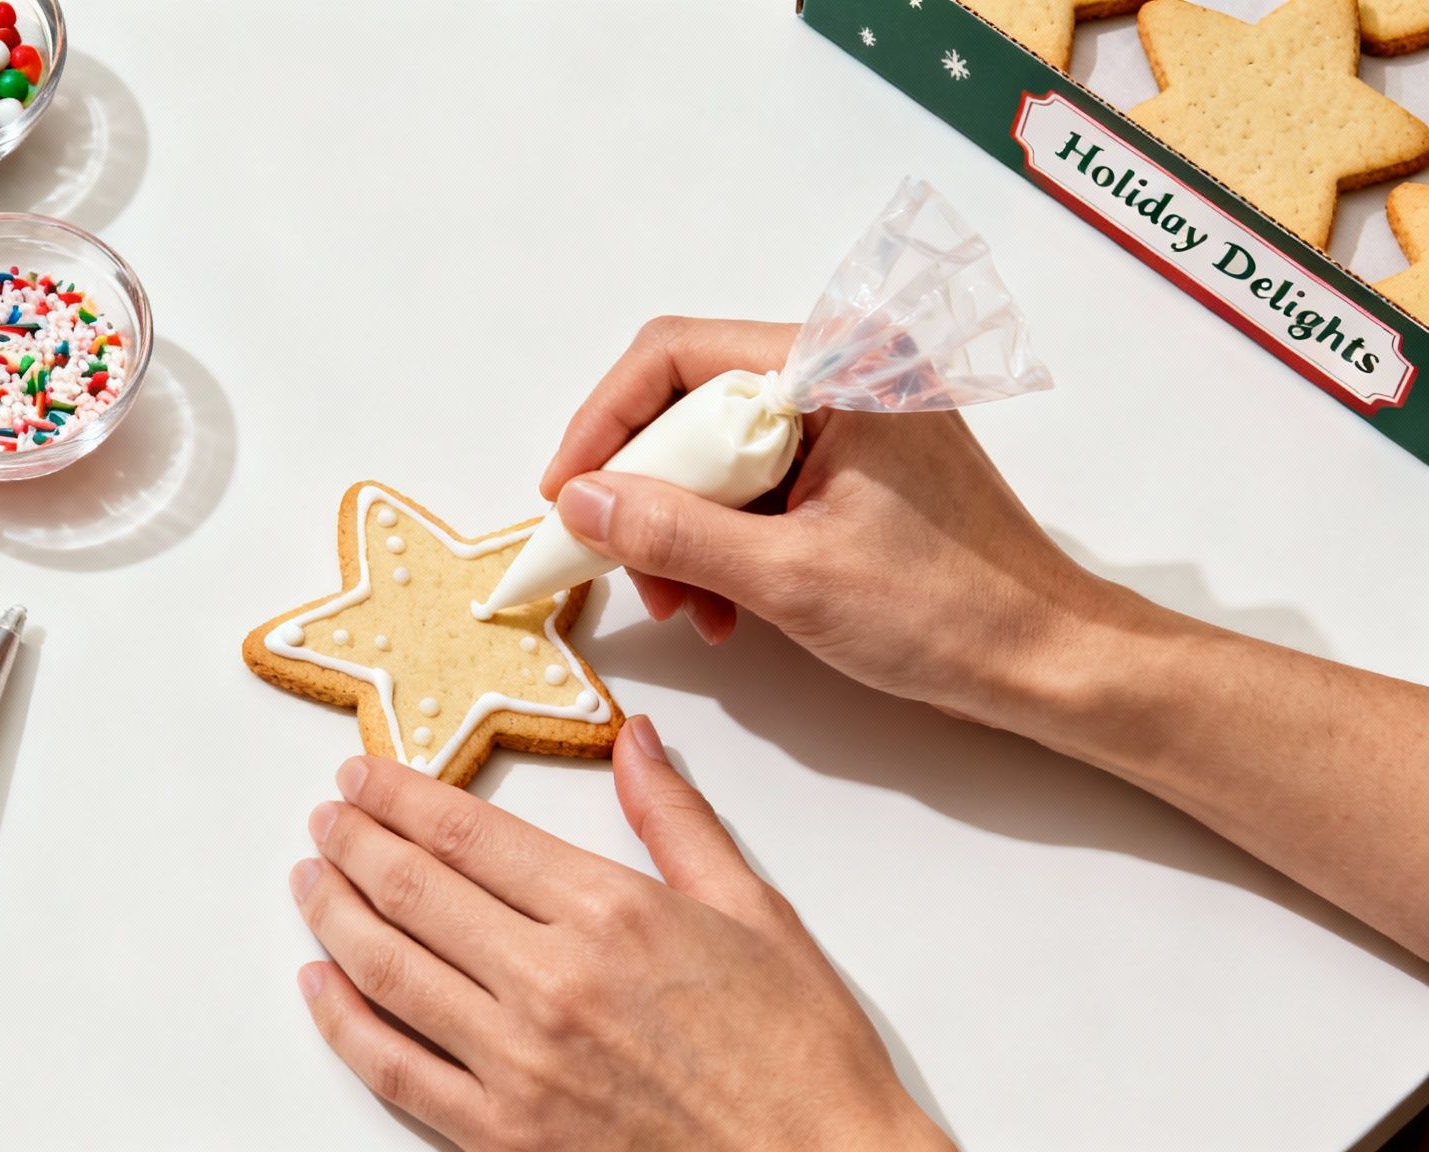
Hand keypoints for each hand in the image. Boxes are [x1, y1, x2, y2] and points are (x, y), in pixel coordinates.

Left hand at [290, 718, 950, 1151]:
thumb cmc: (800, 1054)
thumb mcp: (753, 912)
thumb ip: (676, 820)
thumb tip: (633, 742)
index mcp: (609, 912)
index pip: (468, 833)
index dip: (399, 797)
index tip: (363, 777)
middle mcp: (550, 982)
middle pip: (413, 892)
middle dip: (353, 844)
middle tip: (324, 818)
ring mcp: (518, 1065)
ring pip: (387, 971)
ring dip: (334, 916)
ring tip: (310, 881)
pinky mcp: (504, 1137)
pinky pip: (394, 1069)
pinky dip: (342, 1022)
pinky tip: (321, 985)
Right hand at [538, 316, 1111, 726]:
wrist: (1047, 662)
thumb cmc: (945, 613)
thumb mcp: (787, 576)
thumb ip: (673, 530)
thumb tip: (580, 503)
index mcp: (841, 364)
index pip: (676, 358)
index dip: (604, 426)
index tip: (566, 499)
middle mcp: (846, 371)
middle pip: (692, 405)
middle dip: (645, 493)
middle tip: (623, 567)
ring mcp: (854, 418)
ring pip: (718, 451)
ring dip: (680, 528)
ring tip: (683, 605)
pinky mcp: (857, 464)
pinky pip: (758, 483)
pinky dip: (723, 540)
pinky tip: (722, 606)